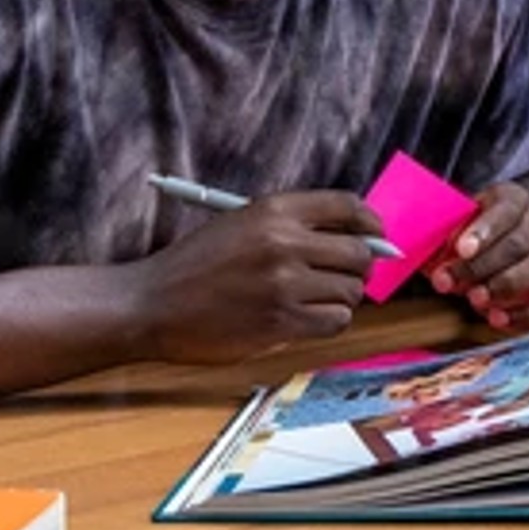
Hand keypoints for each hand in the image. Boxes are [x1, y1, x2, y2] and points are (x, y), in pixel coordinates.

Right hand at [134, 192, 380, 362]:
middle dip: (359, 267)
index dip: (370, 222)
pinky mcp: (281, 323)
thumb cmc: (194, 265)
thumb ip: (292, 226)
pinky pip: (334, 322)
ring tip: (314, 300)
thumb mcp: (241, 224)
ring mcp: (284, 285)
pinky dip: (328, 322)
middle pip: (358, 253)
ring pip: (350, 292)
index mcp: (274, 210)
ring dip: (340, 299)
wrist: (152, 304)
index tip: (376, 234)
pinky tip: (307, 319)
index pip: (347, 206)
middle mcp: (285, 243)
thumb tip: (353, 237)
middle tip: (344, 277)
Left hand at [431, 176, 528, 331]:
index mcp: (516, 200)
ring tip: (475, 300)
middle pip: (518, 244)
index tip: (462, 249)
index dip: (484, 230)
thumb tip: (428, 260)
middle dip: (481, 268)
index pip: (505, 210)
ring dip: (506, 288)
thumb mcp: (467, 215)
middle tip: (451, 282)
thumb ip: (448, 234)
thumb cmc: (489, 226)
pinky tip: (499, 319)